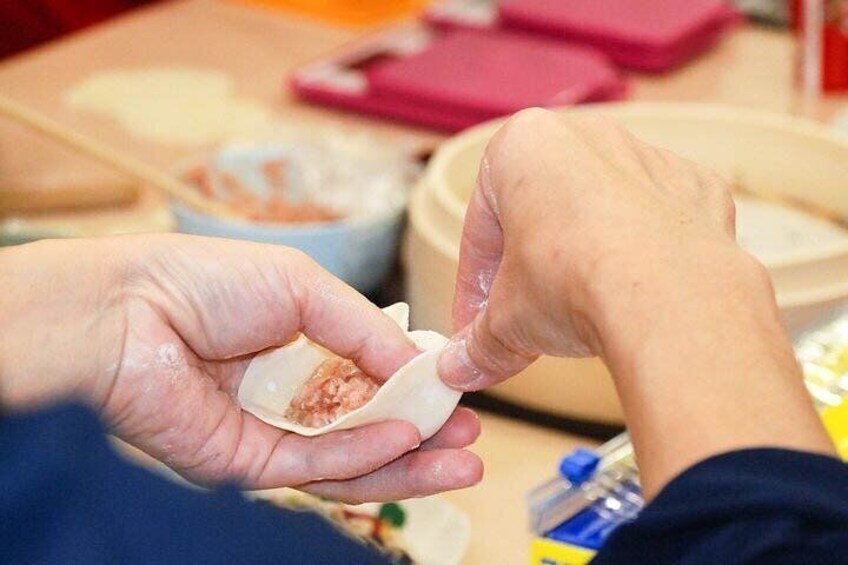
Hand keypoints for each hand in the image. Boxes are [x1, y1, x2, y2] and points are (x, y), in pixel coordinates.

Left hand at [0, 235, 481, 501]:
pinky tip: (403, 443)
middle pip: (367, 426)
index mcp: (301, 345)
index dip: (417, 389)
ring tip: (463, 462)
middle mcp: (289, 393)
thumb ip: (367, 331)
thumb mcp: (306, 287)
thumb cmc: (206, 281)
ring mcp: (269, 431)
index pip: (372, 378)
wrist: (127, 310)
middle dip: (424, 437)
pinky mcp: (245, 465)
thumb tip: (422, 365)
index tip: (461, 391)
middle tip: (473, 440)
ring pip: (349, 460)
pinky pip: (313, 467)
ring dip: (407, 463)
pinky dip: (362, 458)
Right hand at [437, 108, 832, 496]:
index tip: (475, 324)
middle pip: (542, 213)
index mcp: (523, 147)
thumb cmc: (572, 283)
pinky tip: (635, 299)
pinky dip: (645, 257)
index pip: (481, 226)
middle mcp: (588, 137)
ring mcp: (650, 159)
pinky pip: (659, 223)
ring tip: (581, 315)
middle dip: (530, 269)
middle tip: (524, 320)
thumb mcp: (506, 320)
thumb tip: (460, 370)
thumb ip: (480, 341)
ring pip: (602, 214)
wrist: (669, 299)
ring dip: (586, 260)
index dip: (474, 285)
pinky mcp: (699, 190)